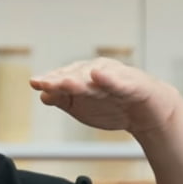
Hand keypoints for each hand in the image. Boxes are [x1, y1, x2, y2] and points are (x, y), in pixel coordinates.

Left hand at [29, 57, 182, 134]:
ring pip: (94, 78)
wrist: (147, 112)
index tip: (35, 83)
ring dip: (80, 79)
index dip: (50, 80)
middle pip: (76, 75)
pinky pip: (120, 81)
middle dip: (60, 79)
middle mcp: (97, 71)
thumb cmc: (112, 105)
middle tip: (45, 83)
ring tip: (66, 82)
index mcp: (83, 75)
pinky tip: (99, 76)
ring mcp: (115, 76)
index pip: (63, 76)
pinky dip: (109, 79)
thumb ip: (62, 100)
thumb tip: (42, 95)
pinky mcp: (132, 85)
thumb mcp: (81, 106)